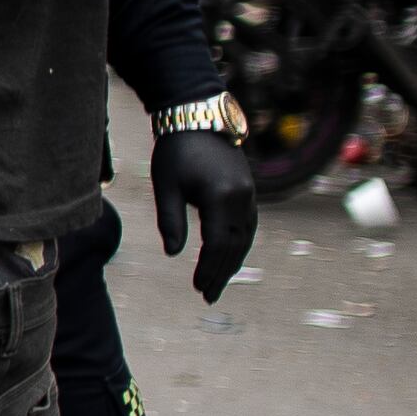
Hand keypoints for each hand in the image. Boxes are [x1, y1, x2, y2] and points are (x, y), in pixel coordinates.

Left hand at [148, 126, 256, 301]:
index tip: (198, 288)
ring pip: (245, 238)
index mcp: (221, 197)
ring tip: (218, 284)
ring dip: (232, 263)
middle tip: (208, 296)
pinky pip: (248, 226)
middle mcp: (242, 198)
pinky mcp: (249, 191)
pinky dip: (239, 245)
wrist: (198, 119)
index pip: (216, 245)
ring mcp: (250, 195)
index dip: (208, 269)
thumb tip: (174, 254)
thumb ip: (171, 220)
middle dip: (221, 273)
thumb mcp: (166, 187)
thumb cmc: (175, 152)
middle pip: (234, 246)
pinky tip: (230, 259)